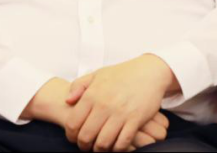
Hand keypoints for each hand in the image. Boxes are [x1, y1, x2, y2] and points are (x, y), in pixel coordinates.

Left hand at [63, 55, 177, 151]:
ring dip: (99, 149)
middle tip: (86, 146)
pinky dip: (117, 149)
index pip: (73, 123)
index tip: (74, 137)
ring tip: (100, 147)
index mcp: (92, 94)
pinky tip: (116, 145)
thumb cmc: (122, 73)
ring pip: (103, 143)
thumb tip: (68, 101)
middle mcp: (104, 105)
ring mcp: (120, 113)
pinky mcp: (135, 120)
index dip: (71, 135)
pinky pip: (122, 143)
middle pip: (86, 136)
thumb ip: (78, 85)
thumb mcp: (97, 74)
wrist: (149, 71)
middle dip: (83, 145)